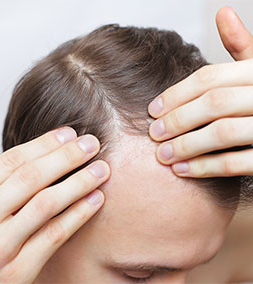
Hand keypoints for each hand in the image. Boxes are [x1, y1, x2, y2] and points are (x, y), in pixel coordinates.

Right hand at [0, 127, 109, 282]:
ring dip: (79, 182)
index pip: (11, 161)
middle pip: (31, 177)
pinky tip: (96, 198)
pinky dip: (78, 214)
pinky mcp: (17, 273)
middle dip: (67, 157)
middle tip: (92, 144)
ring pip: (47, 204)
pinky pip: (54, 235)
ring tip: (101, 168)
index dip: (44, 143)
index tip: (69, 134)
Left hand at [148, 7, 252, 177]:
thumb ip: (242, 48)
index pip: (210, 79)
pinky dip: (205, 167)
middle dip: (178, 120)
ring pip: (223, 133)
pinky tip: (182, 170)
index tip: (152, 110)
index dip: (176, 94)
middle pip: (213, 103)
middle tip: (154, 134)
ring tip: (163, 155)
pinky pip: (236, 163)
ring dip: (186, 146)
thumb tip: (223, 12)